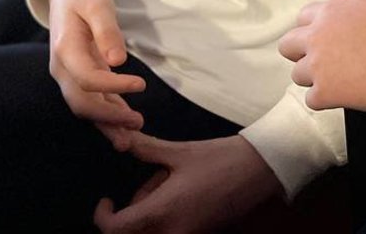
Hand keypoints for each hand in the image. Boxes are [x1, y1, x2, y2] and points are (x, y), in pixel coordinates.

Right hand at [48, 0, 144, 129]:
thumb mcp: (97, 4)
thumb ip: (107, 31)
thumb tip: (117, 61)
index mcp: (65, 50)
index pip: (87, 79)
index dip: (113, 87)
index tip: (141, 85)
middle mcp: (63, 69)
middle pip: (82, 102)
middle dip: (108, 117)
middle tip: (137, 123)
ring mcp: (70, 75)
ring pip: (85, 107)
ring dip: (107, 122)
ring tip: (130, 138)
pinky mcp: (81, 76)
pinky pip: (93, 99)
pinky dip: (108, 112)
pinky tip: (125, 123)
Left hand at [92, 133, 280, 233]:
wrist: (262, 169)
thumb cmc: (221, 158)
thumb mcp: (181, 152)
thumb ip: (146, 150)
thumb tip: (121, 141)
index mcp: (163, 211)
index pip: (117, 228)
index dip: (103, 217)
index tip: (107, 200)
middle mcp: (173, 231)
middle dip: (133, 212)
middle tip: (151, 183)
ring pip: (154, 232)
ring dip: (151, 214)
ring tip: (171, 182)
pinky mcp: (201, 233)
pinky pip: (172, 231)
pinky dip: (168, 217)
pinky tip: (184, 192)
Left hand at [279, 0, 365, 112]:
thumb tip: (341, 1)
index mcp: (329, 13)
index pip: (303, 17)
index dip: (313, 26)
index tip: (325, 35)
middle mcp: (317, 38)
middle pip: (287, 45)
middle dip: (300, 51)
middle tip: (319, 57)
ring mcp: (318, 68)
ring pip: (297, 74)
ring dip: (313, 76)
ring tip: (336, 77)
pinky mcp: (325, 93)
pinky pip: (312, 99)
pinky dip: (325, 99)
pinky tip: (342, 94)